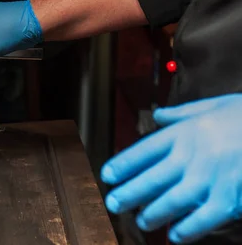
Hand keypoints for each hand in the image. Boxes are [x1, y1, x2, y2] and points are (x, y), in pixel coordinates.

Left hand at [101, 94, 241, 242]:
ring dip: (154, 213)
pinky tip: (176, 235)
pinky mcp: (230, 194)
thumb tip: (158, 115)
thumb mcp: (211, 106)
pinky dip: (189, 229)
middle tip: (113, 204)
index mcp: (184, 133)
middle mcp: (193, 155)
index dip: (123, 164)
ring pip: (173, 200)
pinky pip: (205, 217)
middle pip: (152, 178)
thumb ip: (180, 114)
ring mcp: (211, 177)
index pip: (144, 150)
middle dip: (129, 194)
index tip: (107, 175)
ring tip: (141, 222)